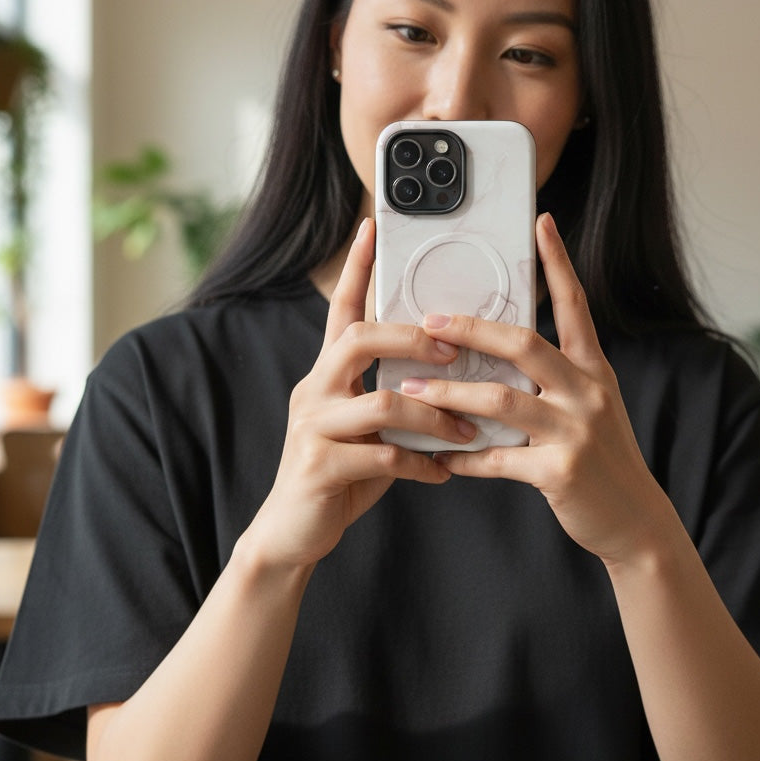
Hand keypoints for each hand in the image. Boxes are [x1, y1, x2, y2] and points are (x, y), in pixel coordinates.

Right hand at [249, 219, 476, 567]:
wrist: (293, 531)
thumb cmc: (341, 472)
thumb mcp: (364, 426)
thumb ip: (392, 396)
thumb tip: (451, 375)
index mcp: (327, 373)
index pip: (340, 309)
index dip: (356, 269)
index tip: (372, 229)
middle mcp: (315, 389)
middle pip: (360, 339)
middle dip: (413, 339)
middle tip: (456, 351)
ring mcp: (313, 426)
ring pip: (381, 402)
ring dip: (434, 415)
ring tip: (466, 430)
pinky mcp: (319, 465)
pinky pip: (384, 457)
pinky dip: (423, 464)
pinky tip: (444, 472)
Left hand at [406, 213, 672, 565]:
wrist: (635, 519)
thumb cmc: (602, 458)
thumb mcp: (592, 405)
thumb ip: (556, 377)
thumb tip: (501, 351)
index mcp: (594, 369)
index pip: (575, 305)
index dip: (559, 263)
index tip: (542, 223)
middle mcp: (588, 391)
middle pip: (524, 344)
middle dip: (472, 329)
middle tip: (429, 322)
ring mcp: (575, 431)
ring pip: (501, 399)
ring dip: (451, 392)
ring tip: (412, 388)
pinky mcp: (559, 471)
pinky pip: (497, 458)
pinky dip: (463, 456)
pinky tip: (437, 456)